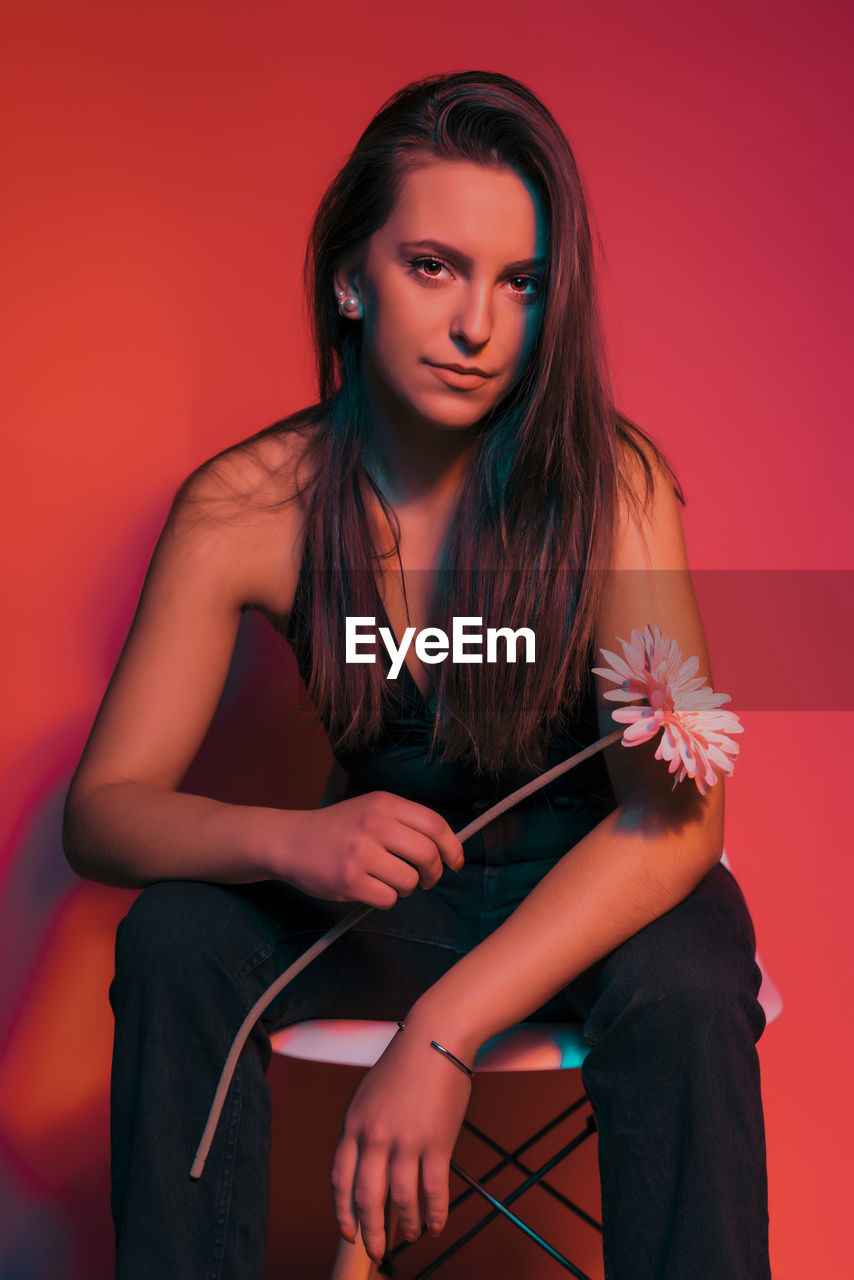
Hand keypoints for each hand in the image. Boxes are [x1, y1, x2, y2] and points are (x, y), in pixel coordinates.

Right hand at [277, 792, 463, 908]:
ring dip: (406, 887)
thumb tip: (446, 848)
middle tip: (426, 879)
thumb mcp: (371, 809)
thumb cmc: (338, 828)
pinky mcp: (349, 880)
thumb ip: (405, 822)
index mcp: (384, 804)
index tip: (455, 862)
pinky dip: (384, 898)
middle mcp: (374, 825)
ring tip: (388, 880)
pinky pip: (387, 899)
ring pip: (409, 881)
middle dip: (433, 873)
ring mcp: (361, 853)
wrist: (291, 841)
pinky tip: (369, 887)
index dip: (452, 847)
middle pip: (428, 855)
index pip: (435, 825)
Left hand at [331, 1019, 472, 1262]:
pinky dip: (435, 1213)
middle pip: (366, 1197)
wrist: (435, 1038)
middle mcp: (375, 1136)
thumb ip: (364, 1129)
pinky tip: (437, 1224)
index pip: (340, 1179)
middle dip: (370, 1231)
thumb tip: (366, 1166)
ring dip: (406, 1224)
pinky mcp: (436, 1142)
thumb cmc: (405, 1063)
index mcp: (354, 1124)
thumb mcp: (369, 1094)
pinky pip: (434, 1190)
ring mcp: (406, 1140)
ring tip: (412, 1235)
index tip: (348, 1231)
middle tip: (377, 1251)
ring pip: (400, 1200)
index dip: (343, 1211)